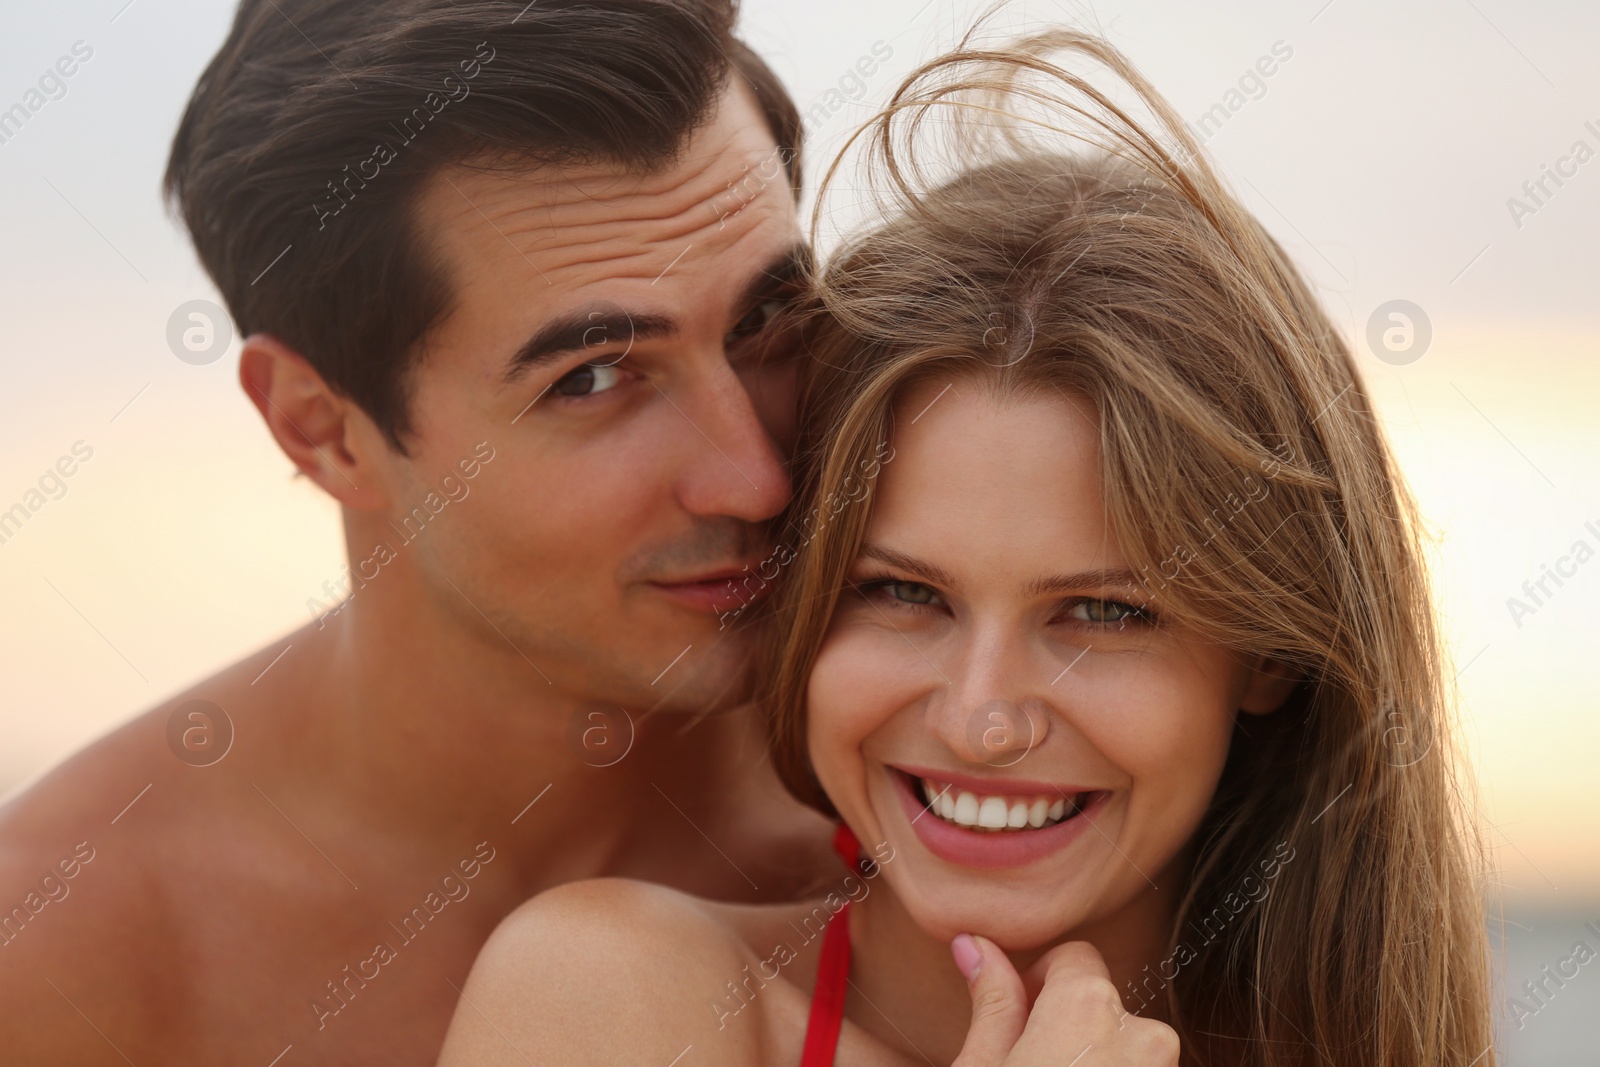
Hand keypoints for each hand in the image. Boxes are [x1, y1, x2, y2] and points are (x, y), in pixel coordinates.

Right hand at [950, 935, 1178, 1065]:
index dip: (1039, 986)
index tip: (1017, 1023)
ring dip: (1096, 1060)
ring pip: (1129, 1050)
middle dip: (1069, 1030)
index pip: (1075, 958)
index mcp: (1088, 1008)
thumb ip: (991, 1003)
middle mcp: (1146, 1036)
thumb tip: (973, 943)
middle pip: (1103, 1006)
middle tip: (1032, 1064)